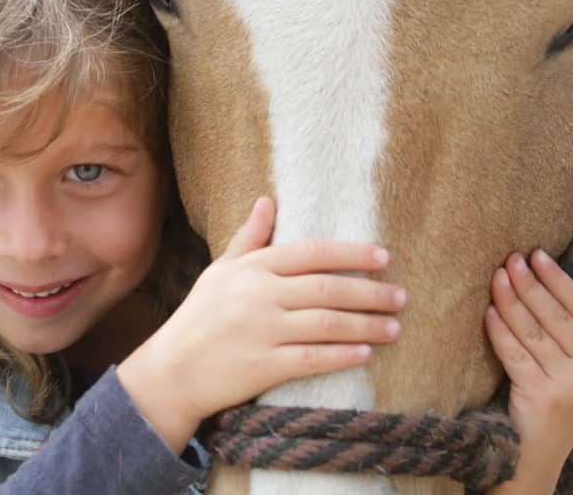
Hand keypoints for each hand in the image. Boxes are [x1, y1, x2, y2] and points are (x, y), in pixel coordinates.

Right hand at [117, 197, 406, 451]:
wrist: (171, 372)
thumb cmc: (199, 317)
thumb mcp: (220, 271)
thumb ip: (248, 238)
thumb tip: (267, 200)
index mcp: (252, 268)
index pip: (312, 253)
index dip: (352, 254)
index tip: (384, 258)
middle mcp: (259, 296)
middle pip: (327, 289)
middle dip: (371, 292)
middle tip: (401, 296)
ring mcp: (261, 331)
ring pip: (326, 324)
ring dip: (366, 325)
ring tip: (394, 328)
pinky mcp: (263, 366)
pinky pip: (312, 359)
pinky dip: (342, 356)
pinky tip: (365, 354)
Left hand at [486, 250, 572, 494]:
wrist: (531, 461)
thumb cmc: (538, 409)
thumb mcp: (558, 371)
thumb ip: (554, 338)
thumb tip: (528, 283)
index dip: (559, 279)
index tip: (537, 254)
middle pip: (558, 316)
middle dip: (532, 283)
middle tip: (511, 258)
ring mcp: (570, 385)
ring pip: (536, 332)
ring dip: (513, 301)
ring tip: (496, 277)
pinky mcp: (545, 398)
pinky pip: (517, 355)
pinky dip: (501, 332)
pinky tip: (488, 314)